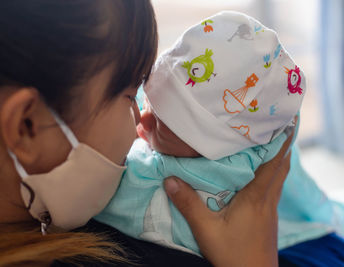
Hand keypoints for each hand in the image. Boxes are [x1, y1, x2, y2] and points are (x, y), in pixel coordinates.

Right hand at [164, 130, 293, 266]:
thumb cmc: (233, 254)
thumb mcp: (206, 229)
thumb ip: (188, 203)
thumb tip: (170, 179)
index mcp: (257, 196)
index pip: (274, 162)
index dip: (280, 141)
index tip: (279, 121)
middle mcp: (268, 198)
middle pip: (281, 166)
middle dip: (279, 144)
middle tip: (269, 126)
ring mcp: (270, 208)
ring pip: (279, 176)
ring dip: (276, 158)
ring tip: (264, 143)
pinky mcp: (268, 216)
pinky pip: (273, 187)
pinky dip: (270, 172)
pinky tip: (257, 173)